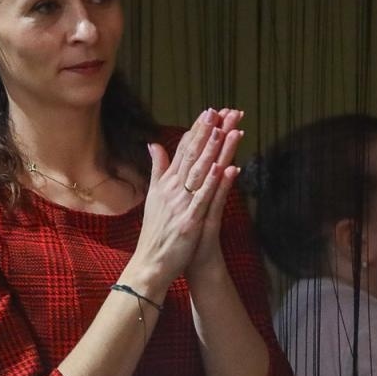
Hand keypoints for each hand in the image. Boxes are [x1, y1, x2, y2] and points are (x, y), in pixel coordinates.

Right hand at [125, 109, 235, 292]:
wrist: (151, 264)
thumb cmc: (156, 232)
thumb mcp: (155, 196)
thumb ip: (158, 169)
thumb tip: (154, 144)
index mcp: (166, 182)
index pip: (183, 149)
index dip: (197, 130)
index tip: (210, 111)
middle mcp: (173, 189)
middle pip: (193, 155)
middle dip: (208, 132)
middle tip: (222, 111)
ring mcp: (181, 204)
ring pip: (200, 172)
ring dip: (213, 150)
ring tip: (226, 129)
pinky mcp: (190, 221)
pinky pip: (204, 199)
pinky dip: (213, 182)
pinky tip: (222, 167)